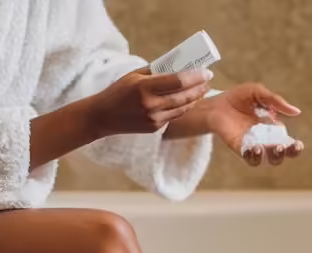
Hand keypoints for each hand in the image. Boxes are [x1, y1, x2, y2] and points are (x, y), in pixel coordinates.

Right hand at [86, 68, 212, 136]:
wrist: (103, 117)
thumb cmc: (118, 91)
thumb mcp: (134, 75)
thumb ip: (155, 71)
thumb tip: (177, 64)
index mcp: (144, 88)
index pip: (178, 81)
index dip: (195, 76)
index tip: (206, 71)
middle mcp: (151, 105)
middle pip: (184, 96)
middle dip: (200, 87)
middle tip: (208, 79)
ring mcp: (154, 119)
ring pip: (182, 108)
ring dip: (196, 98)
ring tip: (204, 89)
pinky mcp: (155, 128)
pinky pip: (175, 116)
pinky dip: (185, 107)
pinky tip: (191, 100)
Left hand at [205, 83, 302, 165]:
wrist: (216, 102)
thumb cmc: (238, 98)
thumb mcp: (259, 93)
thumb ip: (276, 102)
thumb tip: (296, 112)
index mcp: (272, 129)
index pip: (288, 143)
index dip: (295, 147)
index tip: (298, 144)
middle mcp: (264, 140)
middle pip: (279, 155)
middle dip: (285, 154)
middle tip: (283, 146)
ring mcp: (251, 145)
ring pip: (265, 159)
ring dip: (270, 156)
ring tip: (271, 147)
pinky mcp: (238, 147)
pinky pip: (248, 157)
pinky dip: (253, 155)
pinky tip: (255, 147)